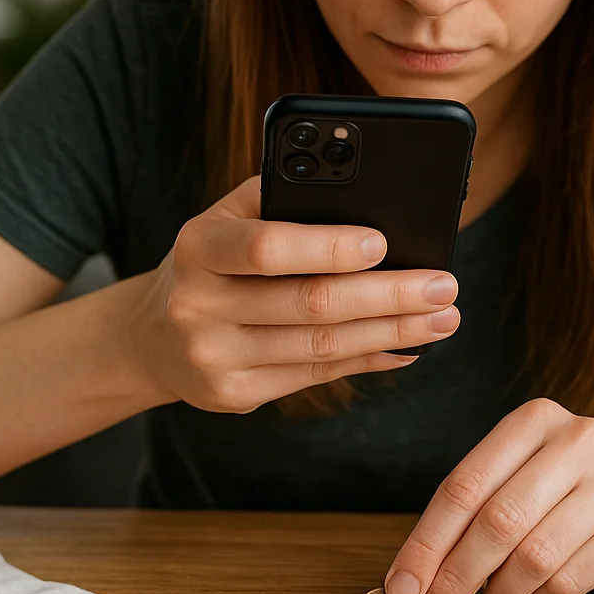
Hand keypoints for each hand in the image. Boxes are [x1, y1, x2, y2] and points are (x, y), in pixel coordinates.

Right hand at [124, 175, 460, 412]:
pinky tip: (407, 346)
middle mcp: (199, 304)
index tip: (385, 242)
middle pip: (309, 304)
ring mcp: (215, 357)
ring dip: (393, 333)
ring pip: (321, 347)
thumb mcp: (226, 219)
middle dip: (388, 296)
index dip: (329, 247)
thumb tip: (371, 200)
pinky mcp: (234, 395)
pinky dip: (369, 359)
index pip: (266, 247)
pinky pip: (316, 376)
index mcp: (198, 246)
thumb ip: (282, 198)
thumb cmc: (212, 262)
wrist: (150, 337)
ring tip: (442, 318)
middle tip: (443, 286)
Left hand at [381, 398, 593, 593]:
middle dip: (455, 576)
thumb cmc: (569, 499)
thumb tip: (410, 579)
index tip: (400, 588)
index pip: (465, 485)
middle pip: (497, 520)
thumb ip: (471, 515)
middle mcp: (579, 439)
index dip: (426, 543)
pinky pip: (569, 580)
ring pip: (533, 554)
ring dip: (502, 591)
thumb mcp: (521, 482)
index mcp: (535, 420)